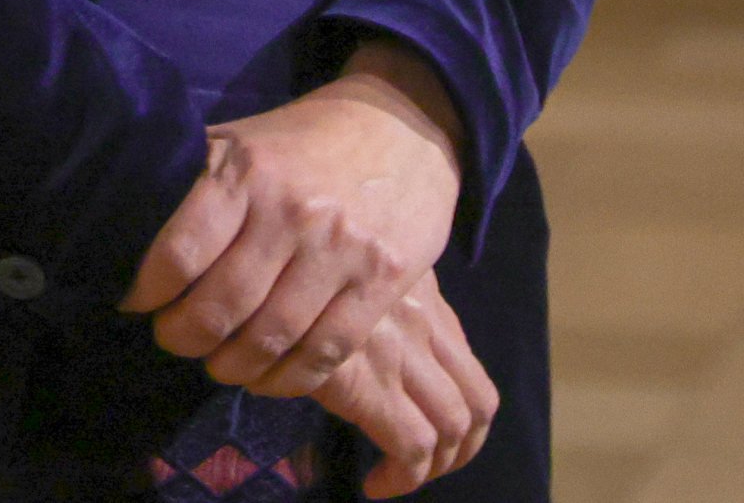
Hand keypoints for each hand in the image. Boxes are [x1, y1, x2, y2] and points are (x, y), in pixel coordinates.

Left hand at [119, 44, 465, 400]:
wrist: (403, 123)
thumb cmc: (305, 141)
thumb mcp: (243, 140)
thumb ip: (194, 181)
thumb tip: (123, 223)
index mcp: (248, 171)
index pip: (180, 252)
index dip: (147, 292)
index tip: (137, 303)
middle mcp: (293, 210)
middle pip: (222, 307)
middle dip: (184, 338)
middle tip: (175, 339)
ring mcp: (341, 248)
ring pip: (271, 338)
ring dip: (233, 367)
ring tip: (219, 363)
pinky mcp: (382, 279)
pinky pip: (325, 351)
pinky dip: (287, 379)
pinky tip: (268, 376)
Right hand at [313, 266, 497, 497]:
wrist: (264, 264)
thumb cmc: (295, 266)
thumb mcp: (349, 264)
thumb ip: (374, 299)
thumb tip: (367, 343)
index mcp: (423, 296)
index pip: (468, 365)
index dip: (462, 413)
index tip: (430, 433)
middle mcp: (425, 323)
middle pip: (479, 403)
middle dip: (461, 450)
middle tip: (428, 468)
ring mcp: (402, 353)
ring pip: (456, 427)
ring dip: (436, 468)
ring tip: (399, 479)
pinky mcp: (370, 385)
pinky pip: (414, 447)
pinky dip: (404, 477)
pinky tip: (375, 484)